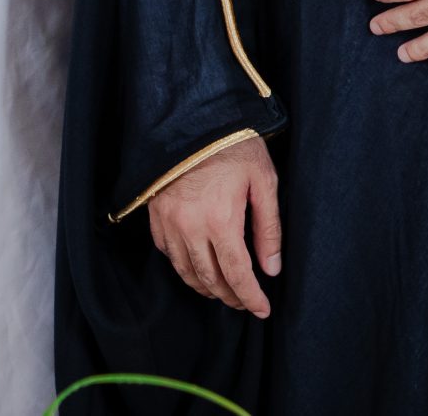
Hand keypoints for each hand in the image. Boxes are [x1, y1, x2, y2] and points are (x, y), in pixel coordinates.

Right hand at [145, 135, 280, 318]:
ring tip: (224, 292)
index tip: (262, 310)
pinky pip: (168, 254)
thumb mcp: (263, 181)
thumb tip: (271, 268)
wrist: (191, 118)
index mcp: (220, 220)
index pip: (236, 274)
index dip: (250, 297)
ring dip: (207, 288)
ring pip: (186, 272)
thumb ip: (268, 228)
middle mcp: (189, 228)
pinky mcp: (156, 216)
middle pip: (210, 279)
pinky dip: (184, 268)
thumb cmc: (234, 145)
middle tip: (246, 303)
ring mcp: (168, 223)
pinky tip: (198, 268)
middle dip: (230, 296)